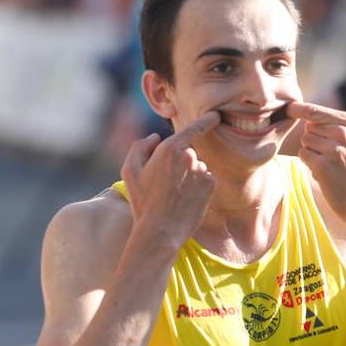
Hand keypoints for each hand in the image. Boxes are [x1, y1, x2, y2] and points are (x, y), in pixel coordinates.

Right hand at [120, 110, 219, 248]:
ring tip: (174, 194)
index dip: (206, 120)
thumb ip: (139, 147)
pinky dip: (197, 186)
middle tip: (164, 183)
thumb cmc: (142, 201)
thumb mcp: (129, 171)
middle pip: (189, 152)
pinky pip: (205, 179)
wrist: (161, 231)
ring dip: (189, 175)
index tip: (216, 115)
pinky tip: (185, 199)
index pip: (194, 128)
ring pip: (197, 167)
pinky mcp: (210, 185)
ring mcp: (202, 171)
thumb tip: (155, 137)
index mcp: (169, 148)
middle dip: (180, 162)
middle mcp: (189, 156)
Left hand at [288, 101, 345, 234]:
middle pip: (309, 126)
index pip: (318, 111)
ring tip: (328, 162)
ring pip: (306, 140)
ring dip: (312, 151)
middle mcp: (345, 134)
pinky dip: (309, 162)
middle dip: (315, 138)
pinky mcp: (323, 165)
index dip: (301, 109)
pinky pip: (303, 154)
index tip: (289, 107)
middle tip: (331, 153)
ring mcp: (334, 150)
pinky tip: (323, 170)